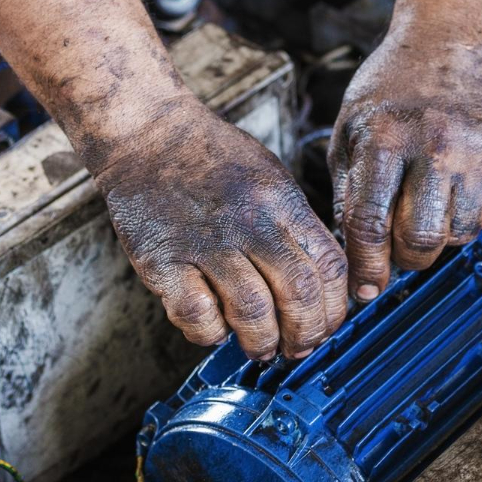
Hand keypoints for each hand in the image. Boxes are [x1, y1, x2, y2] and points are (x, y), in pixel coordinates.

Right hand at [93, 96, 347, 359]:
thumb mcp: (270, 179)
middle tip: (296, 348)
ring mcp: (205, 243)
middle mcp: (249, 222)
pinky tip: (213, 329)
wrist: (147, 132)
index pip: (329, 266)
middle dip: (305, 335)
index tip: (327, 325)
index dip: (335, 307)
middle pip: (298, 294)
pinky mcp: (162, 261)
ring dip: (261, 342)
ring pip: (252, 312)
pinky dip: (210, 334)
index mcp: (281, 203)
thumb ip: (295, 227)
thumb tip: (320, 282)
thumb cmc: (211, 158)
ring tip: (260, 348)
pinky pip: (196, 314)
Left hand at [331, 43, 481, 297]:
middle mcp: (436, 147)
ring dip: (439, 236)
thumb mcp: (351, 130)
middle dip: (405, 257)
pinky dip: (469, 219)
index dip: (366, 267)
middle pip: (420, 239)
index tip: (364, 289)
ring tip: (428, 205)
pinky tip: (456, 190)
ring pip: (458, 236)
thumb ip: (348, 192)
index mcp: (385, 139)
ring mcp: (479, 156)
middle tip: (397, 247)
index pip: (370, 224)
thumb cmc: (394, 90)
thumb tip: (351, 254)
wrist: (455, 46)